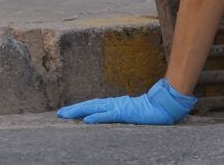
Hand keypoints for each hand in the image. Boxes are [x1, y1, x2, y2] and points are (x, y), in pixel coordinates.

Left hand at [56, 77, 195, 125]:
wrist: (164, 106)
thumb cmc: (150, 110)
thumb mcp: (131, 114)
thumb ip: (120, 114)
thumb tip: (108, 117)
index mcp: (115, 104)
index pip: (93, 106)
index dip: (79, 108)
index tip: (66, 111)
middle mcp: (114, 103)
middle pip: (90, 106)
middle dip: (74, 109)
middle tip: (59, 113)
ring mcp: (119, 107)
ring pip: (95, 108)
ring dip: (79, 111)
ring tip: (66, 114)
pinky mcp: (125, 112)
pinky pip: (108, 116)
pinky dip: (96, 117)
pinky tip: (86, 121)